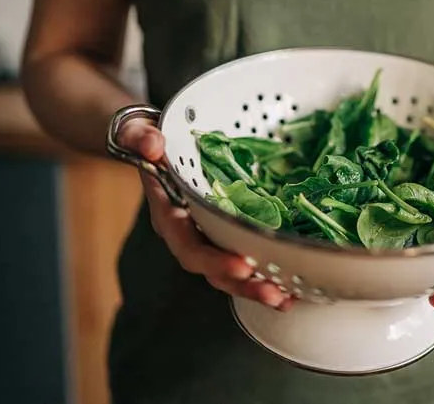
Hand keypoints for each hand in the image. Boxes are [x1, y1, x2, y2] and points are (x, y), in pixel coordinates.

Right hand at [118, 119, 294, 310]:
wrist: (153, 147)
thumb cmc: (149, 142)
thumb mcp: (139, 134)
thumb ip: (141, 138)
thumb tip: (152, 145)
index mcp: (170, 217)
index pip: (190, 248)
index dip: (214, 260)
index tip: (242, 266)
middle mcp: (189, 235)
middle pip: (214, 272)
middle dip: (244, 285)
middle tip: (275, 294)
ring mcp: (209, 237)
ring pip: (232, 273)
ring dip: (260, 288)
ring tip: (288, 299)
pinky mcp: (226, 233)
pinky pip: (246, 260)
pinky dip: (268, 274)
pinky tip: (293, 287)